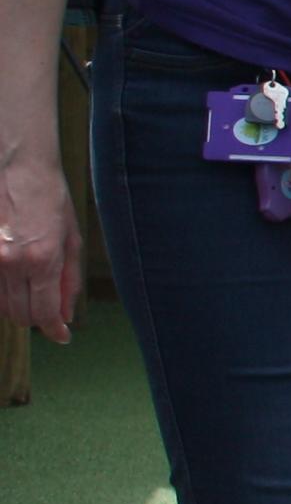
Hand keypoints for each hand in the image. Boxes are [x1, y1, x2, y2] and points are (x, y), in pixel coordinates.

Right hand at [0, 140, 80, 342]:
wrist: (17, 166)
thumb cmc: (50, 198)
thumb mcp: (71, 238)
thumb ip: (68, 280)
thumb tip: (66, 315)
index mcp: (42, 259)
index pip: (43, 313)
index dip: (54, 330)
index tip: (62, 336)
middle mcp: (11, 262)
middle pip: (19, 314)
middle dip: (37, 319)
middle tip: (50, 312)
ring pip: (0, 304)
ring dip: (18, 306)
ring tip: (32, 293)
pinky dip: (1, 293)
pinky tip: (14, 283)